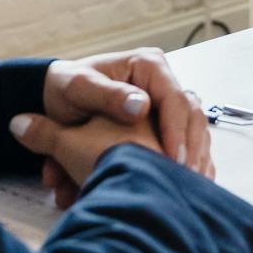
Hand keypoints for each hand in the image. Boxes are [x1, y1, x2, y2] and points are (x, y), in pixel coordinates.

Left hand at [40, 48, 210, 207]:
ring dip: (193, 160)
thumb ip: (107, 95)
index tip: (173, 158)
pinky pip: (188, 145)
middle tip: (185, 177)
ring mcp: (167, 106)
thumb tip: (142, 106)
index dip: (177, 129)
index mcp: (148, 66)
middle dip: (191, 148)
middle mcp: (163, 83)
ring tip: (188, 186)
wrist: (58, 102)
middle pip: (191, 116)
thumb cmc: (67, 90)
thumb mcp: (78, 88)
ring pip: (194, 132)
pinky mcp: (167, 126)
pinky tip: (188, 186)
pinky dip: (190, 164)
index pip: (174, 98)